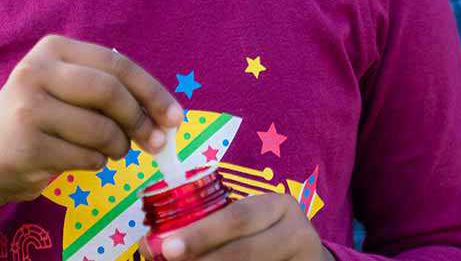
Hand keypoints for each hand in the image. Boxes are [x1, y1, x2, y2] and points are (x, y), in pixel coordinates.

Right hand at [0, 35, 183, 206]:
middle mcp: (36, 71)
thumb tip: (168, 117)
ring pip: (100, 130)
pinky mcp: (26, 146)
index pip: (116, 64)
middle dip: (140, 121)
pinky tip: (83, 160)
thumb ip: (109, 92)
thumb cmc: (40, 117)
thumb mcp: (66, 89)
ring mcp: (28, 108)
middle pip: (109, 92)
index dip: (152, 91)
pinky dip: (97, 164)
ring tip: (112, 151)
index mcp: (53, 49)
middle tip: (156, 143)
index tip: (176, 119)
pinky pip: (85, 158)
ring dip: (118, 147)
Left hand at [155, 193, 328, 259]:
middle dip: (206, 260)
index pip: (238, 217)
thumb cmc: (264, 236)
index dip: (202, 233)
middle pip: (247, 250)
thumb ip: (209, 228)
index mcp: (279, 205)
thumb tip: (153, 247)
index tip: (168, 248)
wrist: (305, 259)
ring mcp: (306, 259)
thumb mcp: (247, 224)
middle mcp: (298, 231)